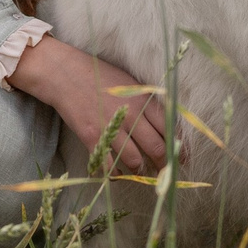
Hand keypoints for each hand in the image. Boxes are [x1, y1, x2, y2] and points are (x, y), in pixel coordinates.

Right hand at [7, 35, 172, 175]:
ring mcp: (111, 127)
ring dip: (139, 169)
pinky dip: (115, 173)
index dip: (179, 147)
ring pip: (135, 160)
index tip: (181, 159)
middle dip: (164, 164)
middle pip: (157, 148)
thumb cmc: (100, 76)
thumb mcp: (130, 83)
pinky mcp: (93, 138)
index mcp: (144, 100)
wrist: (66, 74)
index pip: (170, 129)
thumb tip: (167, 127)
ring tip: (138, 169)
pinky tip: (117, 173)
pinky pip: (109, 165)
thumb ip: (148, 104)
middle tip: (165, 172)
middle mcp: (131, 115)